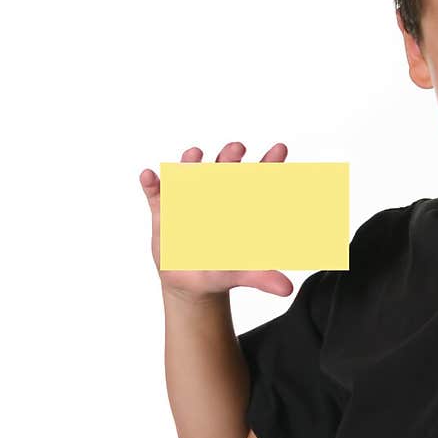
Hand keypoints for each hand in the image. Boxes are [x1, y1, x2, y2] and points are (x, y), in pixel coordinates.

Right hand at [138, 141, 294, 300]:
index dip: (269, 164)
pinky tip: (150, 177)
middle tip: (237, 148)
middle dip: (229, 158)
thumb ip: (262, 276)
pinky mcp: (163, 211)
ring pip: (188, 175)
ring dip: (190, 164)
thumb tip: (286, 289)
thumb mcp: (241, 273)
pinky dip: (152, 185)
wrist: (190, 280)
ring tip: (194, 154)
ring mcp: (186, 200)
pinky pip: (156, 194)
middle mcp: (213, 195)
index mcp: (237, 206)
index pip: (256, 181)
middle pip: (222, 171)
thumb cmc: (221, 269)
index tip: (280, 149)